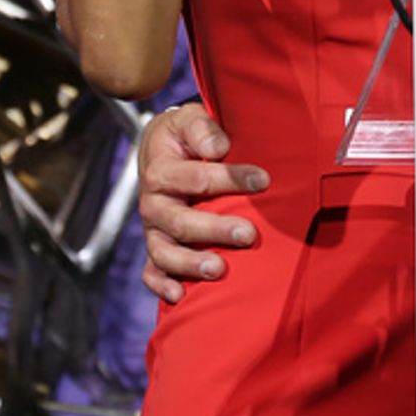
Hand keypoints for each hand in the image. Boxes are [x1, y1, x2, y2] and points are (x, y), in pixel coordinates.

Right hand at [138, 102, 268, 304]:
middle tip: (249, 234)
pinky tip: (180, 296)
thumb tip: (219, 147)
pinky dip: (162, 285)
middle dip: (215, 230)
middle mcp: (153, 203)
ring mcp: (153, 228)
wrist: (162, 148)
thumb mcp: (189, 119)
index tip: (263, 180)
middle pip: (181, 222)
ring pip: (165, 252)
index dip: (231, 178)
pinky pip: (151, 271)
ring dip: (191, 263)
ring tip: (219, 269)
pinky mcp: (155, 245)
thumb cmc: (184, 134)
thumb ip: (203, 128)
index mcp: (162, 170)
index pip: (197, 178)